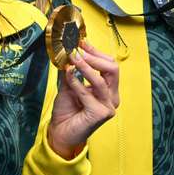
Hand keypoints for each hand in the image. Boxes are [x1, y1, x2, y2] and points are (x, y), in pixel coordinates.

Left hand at [48, 41, 118, 159]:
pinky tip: (68, 77)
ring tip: (73, 59)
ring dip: (85, 67)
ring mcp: (108, 107)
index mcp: (109, 89)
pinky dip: (77, 83)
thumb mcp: (69, 84)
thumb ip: (72, 70)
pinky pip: (88, 93)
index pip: (109, 65)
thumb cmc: (67, 111)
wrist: (60, 133)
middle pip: (113, 69)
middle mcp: (112, 97)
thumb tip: (69, 51)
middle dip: (95, 57)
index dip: (96, 52)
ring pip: (101, 81)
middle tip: (78, 51)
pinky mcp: (101, 114)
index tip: (81, 42)